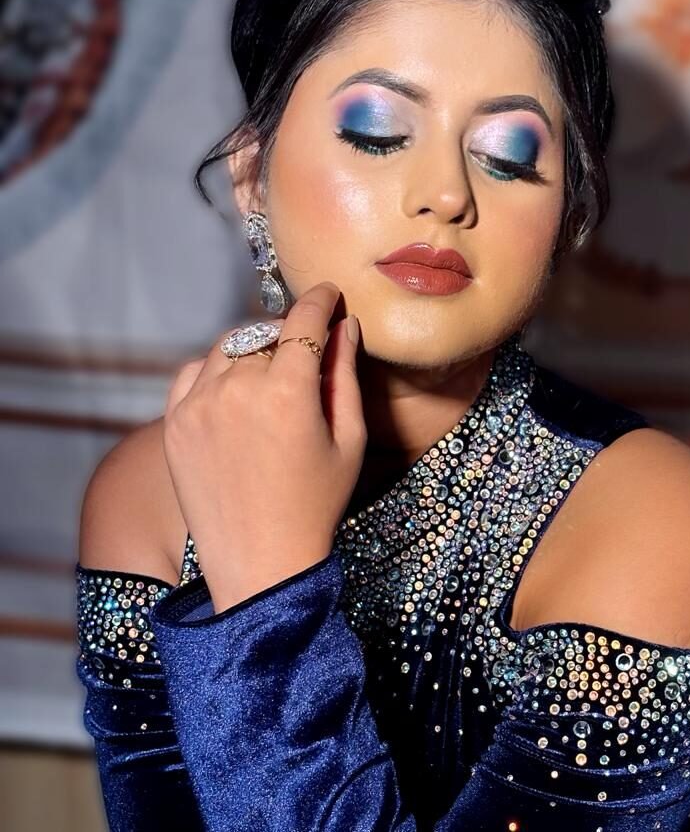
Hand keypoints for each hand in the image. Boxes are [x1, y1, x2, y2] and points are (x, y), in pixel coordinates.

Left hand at [162, 282, 365, 611]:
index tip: (330, 295)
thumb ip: (346, 375)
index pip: (305, 320)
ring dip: (254, 350)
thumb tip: (345, 325)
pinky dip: (216, 370)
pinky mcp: (173, 422)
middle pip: (268, 332)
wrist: (260, 563)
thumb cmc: (316, 505)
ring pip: (230, 347)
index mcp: (287, 391)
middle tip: (308, 355)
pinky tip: (234, 391)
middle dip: (291, 335)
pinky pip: (194, 371)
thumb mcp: (347, 440)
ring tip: (271, 377)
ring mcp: (198, 404)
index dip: (322, 300)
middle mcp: (238, 388)